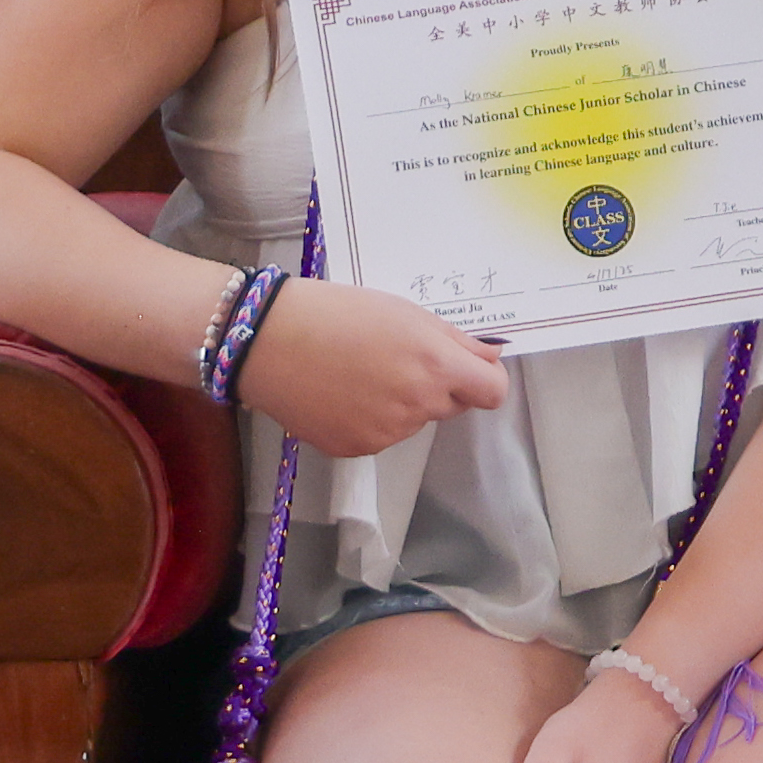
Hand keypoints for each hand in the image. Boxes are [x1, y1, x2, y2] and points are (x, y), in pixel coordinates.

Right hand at [231, 273, 519, 459]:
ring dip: (402, 402)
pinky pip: (381, 435)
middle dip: (437, 386)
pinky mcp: (355, 449)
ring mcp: (385, 434)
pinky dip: (371, 418)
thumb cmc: (340, 313)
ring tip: (360, 370)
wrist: (270, 341)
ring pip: (413, 420)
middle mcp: (417, 407)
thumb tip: (492, 357)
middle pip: (451, 405)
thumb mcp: (406, 313)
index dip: (485, 379)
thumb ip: (455, 341)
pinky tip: (342, 392)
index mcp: (435, 367)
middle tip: (398, 357)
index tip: (470, 367)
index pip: (492, 392)